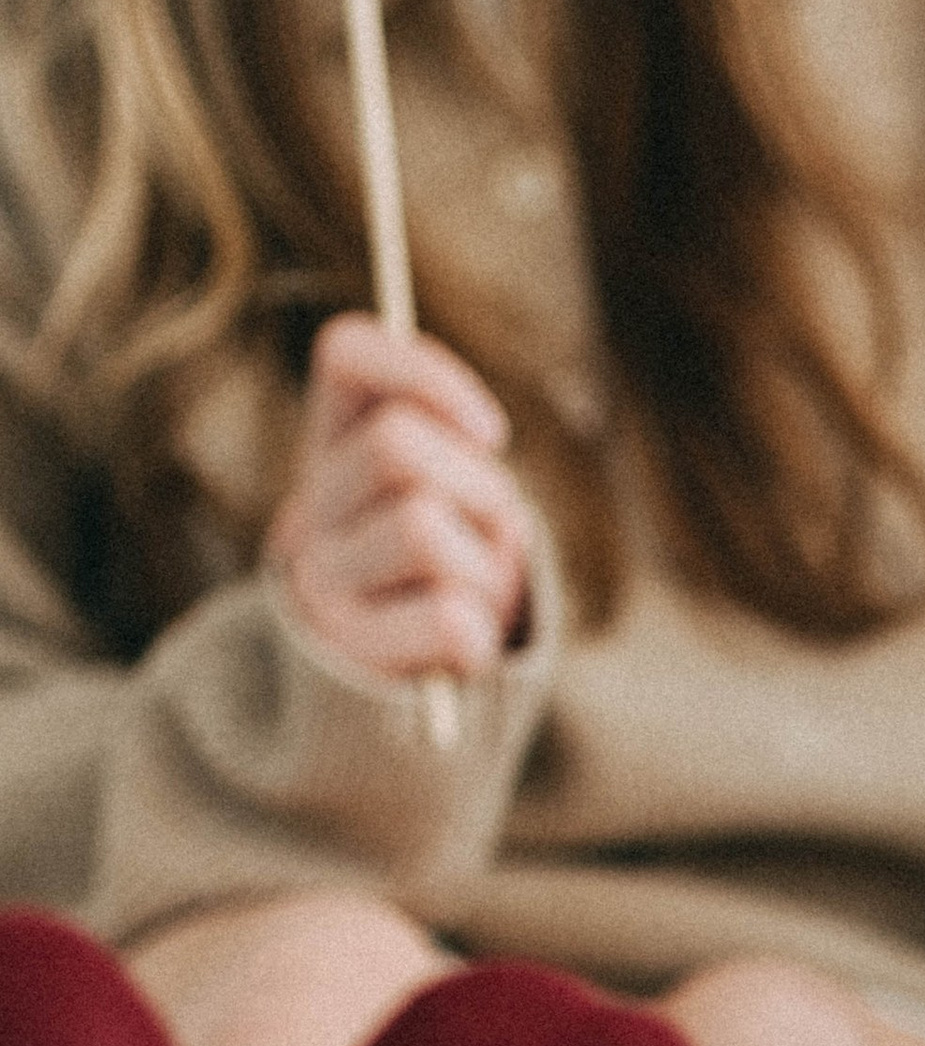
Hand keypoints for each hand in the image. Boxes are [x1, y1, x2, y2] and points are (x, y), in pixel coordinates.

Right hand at [264, 315, 533, 682]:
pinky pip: (447, 616)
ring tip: (472, 593)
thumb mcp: (452, 494)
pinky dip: (479, 634)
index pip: (347, 354)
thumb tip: (477, 430)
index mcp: (332, 446)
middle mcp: (312, 509)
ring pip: (421, 527)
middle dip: (475, 483)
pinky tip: (464, 648)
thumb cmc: (447, 572)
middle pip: (395, 444)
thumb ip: (451, 444)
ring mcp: (322, 581)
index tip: (492, 433)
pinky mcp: (352, 649)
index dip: (423, 373)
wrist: (400, 690)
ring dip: (482, 564)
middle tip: (488, 530)